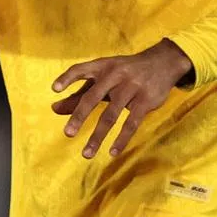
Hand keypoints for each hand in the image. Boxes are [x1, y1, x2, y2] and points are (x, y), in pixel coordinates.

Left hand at [52, 39, 192, 158]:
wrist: (162, 62)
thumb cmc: (124, 71)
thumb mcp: (102, 77)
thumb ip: (78, 93)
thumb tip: (54, 109)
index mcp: (102, 66)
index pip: (80, 69)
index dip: (67, 78)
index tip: (54, 88)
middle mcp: (114, 75)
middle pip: (93, 96)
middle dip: (79, 116)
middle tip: (67, 133)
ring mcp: (131, 88)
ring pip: (111, 115)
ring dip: (97, 136)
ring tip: (86, 153)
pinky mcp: (145, 101)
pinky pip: (131, 123)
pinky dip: (121, 139)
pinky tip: (112, 152)